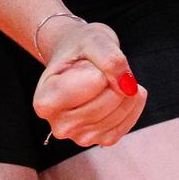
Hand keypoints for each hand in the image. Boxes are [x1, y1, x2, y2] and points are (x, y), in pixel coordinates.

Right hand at [32, 18, 146, 146]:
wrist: (80, 59)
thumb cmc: (81, 48)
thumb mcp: (94, 40)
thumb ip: (110, 59)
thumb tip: (128, 87)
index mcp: (46, 100)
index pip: (94, 82)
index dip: (98, 67)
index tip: (84, 65)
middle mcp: (59, 125)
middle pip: (108, 100)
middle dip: (113, 79)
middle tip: (98, 71)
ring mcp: (80, 136)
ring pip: (120, 112)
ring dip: (126, 90)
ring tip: (107, 80)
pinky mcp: (101, 139)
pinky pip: (128, 122)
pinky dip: (133, 103)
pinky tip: (120, 91)